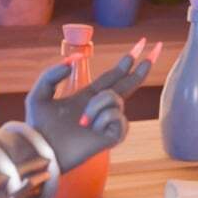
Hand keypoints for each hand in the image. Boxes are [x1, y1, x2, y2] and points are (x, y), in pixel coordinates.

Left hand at [26, 39, 160, 173]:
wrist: (42, 150)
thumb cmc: (39, 127)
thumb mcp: (39, 94)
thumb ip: (53, 74)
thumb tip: (75, 60)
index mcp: (86, 97)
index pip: (112, 77)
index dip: (125, 63)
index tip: (139, 47)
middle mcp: (101, 108)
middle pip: (127, 84)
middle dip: (141, 67)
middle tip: (157, 47)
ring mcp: (108, 122)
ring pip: (115, 99)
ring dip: (97, 105)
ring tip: (81, 121)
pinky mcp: (112, 136)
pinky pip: (117, 116)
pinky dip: (102, 118)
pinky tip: (90, 128)